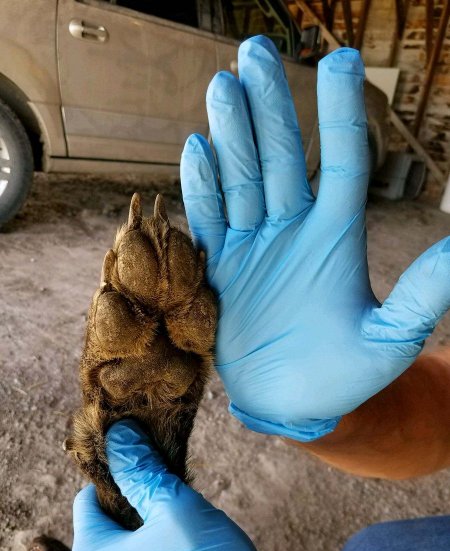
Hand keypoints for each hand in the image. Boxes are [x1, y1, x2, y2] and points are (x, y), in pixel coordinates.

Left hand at [72, 419, 285, 550]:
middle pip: (107, 522)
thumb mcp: (176, 508)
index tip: (142, 460)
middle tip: (167, 486)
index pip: (87, 500)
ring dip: (149, 521)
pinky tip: (184, 541)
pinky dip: (156, 546)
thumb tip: (120, 437)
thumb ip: (143, 471)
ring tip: (179, 513)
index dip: (115, 474)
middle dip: (136, 498)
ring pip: (127, 543)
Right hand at [180, 35, 449, 440]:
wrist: (292, 403)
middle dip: (269, 106)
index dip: (340, 115)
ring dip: (232, 133)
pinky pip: (209, 221)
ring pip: (241, 180)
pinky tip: (197, 148)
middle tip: (255, 51)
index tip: (338, 63)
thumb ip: (424, 292)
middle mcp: (293, 232)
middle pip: (280, 158)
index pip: (341, 163)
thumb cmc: (346, 374)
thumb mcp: (392, 337)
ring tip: (224, 85)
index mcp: (336, 237)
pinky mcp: (220, 270)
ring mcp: (253, 248)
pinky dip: (202, 187)